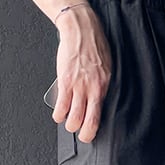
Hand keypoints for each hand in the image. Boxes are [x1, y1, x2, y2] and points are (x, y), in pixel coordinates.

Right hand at [52, 2, 111, 142]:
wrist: (81, 30)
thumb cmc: (94, 45)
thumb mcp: (106, 68)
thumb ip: (102, 84)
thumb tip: (97, 99)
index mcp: (105, 86)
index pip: (102, 114)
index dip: (96, 127)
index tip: (92, 130)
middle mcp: (93, 89)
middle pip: (89, 122)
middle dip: (84, 134)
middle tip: (80, 133)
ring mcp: (79, 87)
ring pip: (74, 118)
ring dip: (70, 125)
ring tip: (68, 122)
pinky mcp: (65, 81)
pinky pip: (61, 106)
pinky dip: (58, 115)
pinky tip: (58, 114)